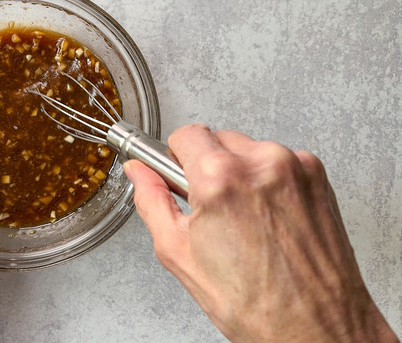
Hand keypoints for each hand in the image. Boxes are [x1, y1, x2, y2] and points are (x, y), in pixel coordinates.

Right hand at [124, 124, 397, 341]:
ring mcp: (294, 167)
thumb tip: (139, 173)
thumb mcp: (178, 253)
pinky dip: (268, 181)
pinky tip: (267, 218)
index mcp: (219, 178)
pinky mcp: (317, 176)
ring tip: (243, 219)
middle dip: (206, 165)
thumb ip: (151, 200)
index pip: (185, 134)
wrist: (314, 325)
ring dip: (239, 172)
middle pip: (217, 139)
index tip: (175, 172)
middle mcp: (261, 163)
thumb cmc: (254, 302)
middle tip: (208, 205)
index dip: (174, 157)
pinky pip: (279, 161)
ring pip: (249, 149)